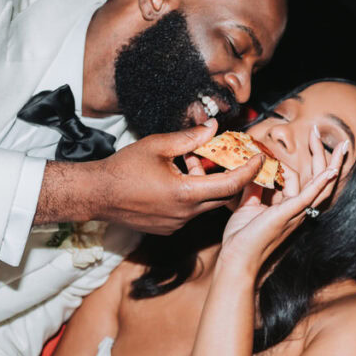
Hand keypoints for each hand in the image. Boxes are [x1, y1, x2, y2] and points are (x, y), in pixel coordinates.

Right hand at [90, 119, 262, 234]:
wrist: (96, 195)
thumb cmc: (123, 169)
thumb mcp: (158, 146)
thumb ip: (189, 138)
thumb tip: (212, 127)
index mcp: (186, 194)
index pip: (231, 185)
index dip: (249, 171)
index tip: (259, 159)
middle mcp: (185, 214)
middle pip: (222, 196)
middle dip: (229, 177)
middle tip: (232, 158)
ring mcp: (176, 224)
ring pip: (204, 204)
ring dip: (207, 185)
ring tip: (193, 163)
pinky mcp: (167, 228)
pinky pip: (189, 212)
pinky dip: (192, 196)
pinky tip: (178, 179)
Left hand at [219, 132, 348, 269]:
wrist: (237, 259)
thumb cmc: (242, 239)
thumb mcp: (247, 206)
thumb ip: (253, 188)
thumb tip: (253, 171)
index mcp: (289, 207)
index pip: (304, 179)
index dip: (304, 160)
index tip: (303, 142)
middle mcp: (298, 209)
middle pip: (317, 178)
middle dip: (321, 154)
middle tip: (318, 132)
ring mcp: (296, 212)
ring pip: (320, 183)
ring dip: (326, 160)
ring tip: (334, 143)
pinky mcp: (289, 213)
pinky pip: (310, 195)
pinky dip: (322, 182)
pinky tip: (332, 170)